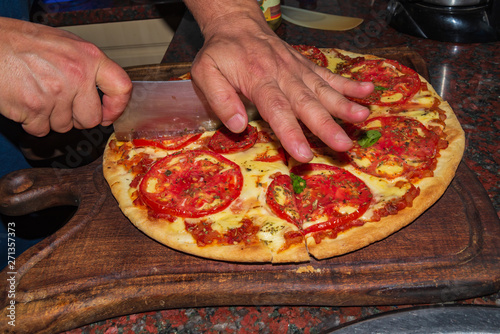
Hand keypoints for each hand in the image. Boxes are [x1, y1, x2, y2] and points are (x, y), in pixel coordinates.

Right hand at [0, 17, 131, 136]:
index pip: (121, 87)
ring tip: (38, 95)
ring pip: (65, 126)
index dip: (116, 106)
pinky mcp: (36, 108)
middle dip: (77, 118)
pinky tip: (26, 102)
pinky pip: (41, 129)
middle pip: (92, 119)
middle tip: (62, 104)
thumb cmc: (20, 42)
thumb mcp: (64, 44)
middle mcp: (77, 75)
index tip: (108, 114)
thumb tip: (102, 90)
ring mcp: (57, 93)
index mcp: (88, 57)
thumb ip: (86, 66)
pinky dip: (32, 122)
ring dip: (52, 118)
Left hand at [185, 1, 372, 161]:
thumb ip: (221, 99)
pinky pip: (328, 75)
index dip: (291, 133)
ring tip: (363, 118)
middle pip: (307, 103)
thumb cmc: (221, 53)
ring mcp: (297, 69)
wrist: (237, 24)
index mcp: (258, 79)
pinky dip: (348, 84)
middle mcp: (283, 74)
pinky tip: (367, 91)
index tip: (304, 154)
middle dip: (327, 125)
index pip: (277, 109)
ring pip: (323, 89)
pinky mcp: (305, 66)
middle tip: (344, 145)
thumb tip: (238, 126)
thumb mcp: (206, 73)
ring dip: (344, 105)